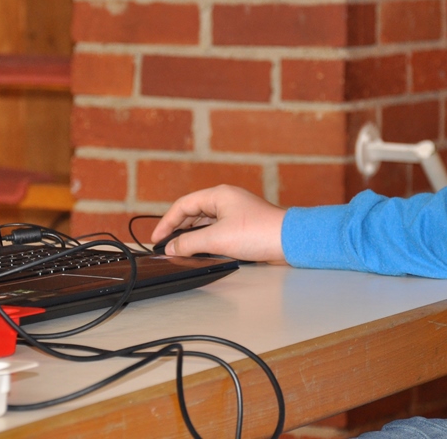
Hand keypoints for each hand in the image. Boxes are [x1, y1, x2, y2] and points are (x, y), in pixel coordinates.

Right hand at [150, 185, 286, 262]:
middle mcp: (226, 200)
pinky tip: (200, 251)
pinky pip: (216, 230)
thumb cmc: (259, 232)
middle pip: (193, 212)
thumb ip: (190, 243)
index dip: (166, 221)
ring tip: (179, 250)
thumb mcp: (217, 239)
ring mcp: (235, 213)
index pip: (183, 204)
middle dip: (177, 229)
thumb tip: (171, 247)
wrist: (291, 241)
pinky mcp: (243, 227)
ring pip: (204, 223)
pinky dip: (205, 240)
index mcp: (218, 195)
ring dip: (191, 236)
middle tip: (165, 246)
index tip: (156, 238)